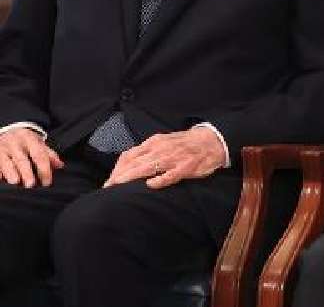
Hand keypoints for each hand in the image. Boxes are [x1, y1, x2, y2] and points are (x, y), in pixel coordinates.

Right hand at [0, 127, 62, 187]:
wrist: (7, 129)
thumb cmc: (25, 140)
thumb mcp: (38, 142)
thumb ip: (49, 154)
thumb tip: (60, 165)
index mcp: (29, 139)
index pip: (39, 155)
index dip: (44, 169)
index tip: (46, 182)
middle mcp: (15, 143)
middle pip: (22, 159)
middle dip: (26, 172)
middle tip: (30, 184)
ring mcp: (2, 148)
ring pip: (6, 161)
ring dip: (10, 172)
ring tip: (15, 181)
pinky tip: (1, 178)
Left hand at [103, 127, 225, 188]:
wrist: (212, 140)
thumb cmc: (185, 144)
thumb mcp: (164, 142)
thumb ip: (148, 152)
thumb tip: (128, 164)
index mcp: (154, 142)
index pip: (130, 155)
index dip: (117, 169)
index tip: (109, 181)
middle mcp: (161, 149)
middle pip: (135, 162)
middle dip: (119, 176)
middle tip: (107, 188)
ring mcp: (174, 158)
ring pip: (148, 167)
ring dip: (131, 177)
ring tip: (119, 188)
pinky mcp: (186, 167)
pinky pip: (171, 174)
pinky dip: (159, 180)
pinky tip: (150, 186)